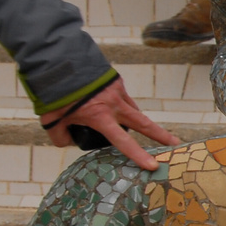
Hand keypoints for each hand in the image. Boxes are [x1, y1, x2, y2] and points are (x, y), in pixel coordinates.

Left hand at [40, 78, 177, 170]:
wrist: (58, 60)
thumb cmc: (54, 91)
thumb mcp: (50, 118)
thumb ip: (59, 135)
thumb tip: (67, 142)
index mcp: (100, 116)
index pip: (122, 141)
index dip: (138, 154)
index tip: (152, 165)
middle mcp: (114, 105)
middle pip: (144, 123)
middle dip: (160, 135)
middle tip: (175, 144)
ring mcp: (117, 91)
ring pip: (133, 110)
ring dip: (137, 120)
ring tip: (138, 128)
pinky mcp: (116, 81)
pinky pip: (124, 98)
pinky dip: (121, 106)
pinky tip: (112, 106)